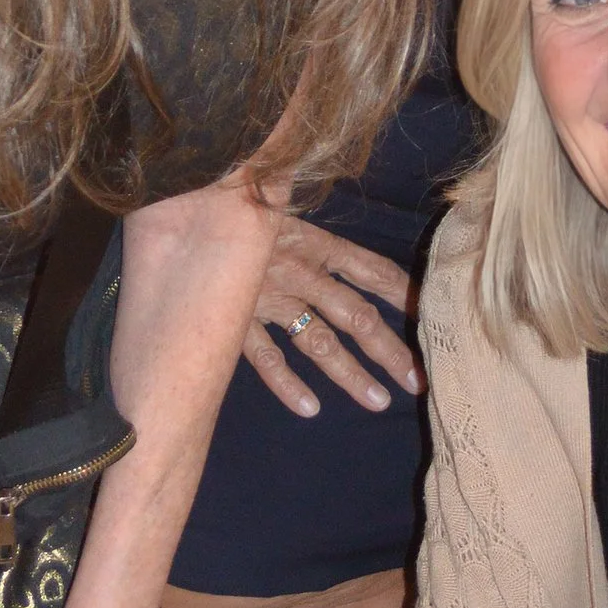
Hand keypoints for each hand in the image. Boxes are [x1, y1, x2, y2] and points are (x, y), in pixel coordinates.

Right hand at [243, 217, 417, 418]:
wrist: (178, 208)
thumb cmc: (229, 201)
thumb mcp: (273, 199)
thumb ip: (304, 212)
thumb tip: (338, 206)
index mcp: (312, 241)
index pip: (368, 268)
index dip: (400, 293)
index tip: (429, 316)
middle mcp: (297, 272)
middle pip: (354, 315)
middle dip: (388, 349)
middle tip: (416, 380)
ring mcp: (266, 299)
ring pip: (317, 342)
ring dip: (350, 375)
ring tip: (378, 402)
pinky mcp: (234, 320)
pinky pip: (265, 358)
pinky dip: (287, 384)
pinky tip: (310, 408)